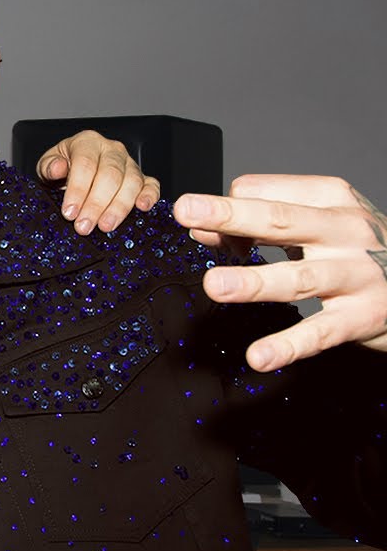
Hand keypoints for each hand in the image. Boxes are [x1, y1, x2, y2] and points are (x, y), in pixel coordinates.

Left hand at [37, 130, 160, 233]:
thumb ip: (49, 167)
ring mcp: (129, 163)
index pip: (85, 164)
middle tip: (84, 226)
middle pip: (109, 175)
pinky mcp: (143, 178)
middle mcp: (111, 150)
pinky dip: (149, 196)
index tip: (69, 213)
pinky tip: (142, 208)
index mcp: (87, 142)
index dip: (78, 190)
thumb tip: (57, 168)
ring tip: (105, 226)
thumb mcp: (47, 167)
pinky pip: (151, 185)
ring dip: (119, 207)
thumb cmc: (61, 171)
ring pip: (131, 182)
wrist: (73, 175)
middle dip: (96, 204)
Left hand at [173, 175, 386, 371]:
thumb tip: (200, 229)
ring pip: (299, 277)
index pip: (265, 193)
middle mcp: (345, 230)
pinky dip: (289, 345)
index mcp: (330, 198)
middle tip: (186, 211)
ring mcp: (358, 273)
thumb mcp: (314, 224)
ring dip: (254, 282)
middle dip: (231, 216)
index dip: (228, 211)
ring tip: (213, 285)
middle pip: (279, 220)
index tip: (209, 231)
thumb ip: (256, 225)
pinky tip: (259, 356)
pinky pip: (321, 332)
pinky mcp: (364, 316)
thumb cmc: (358, 248)